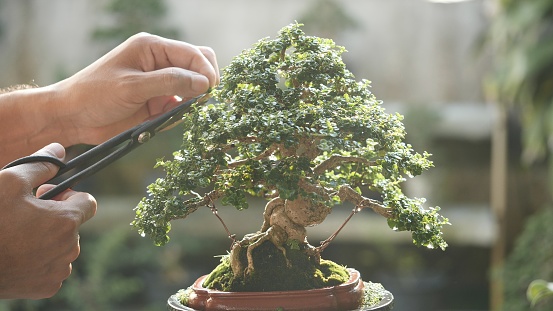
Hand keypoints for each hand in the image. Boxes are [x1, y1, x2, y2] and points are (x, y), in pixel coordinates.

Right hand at [0, 143, 96, 298]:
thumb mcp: (10, 182)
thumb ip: (40, 165)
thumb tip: (60, 150)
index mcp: (66, 222)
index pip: (88, 203)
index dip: (70, 195)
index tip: (49, 195)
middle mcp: (69, 248)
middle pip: (72, 225)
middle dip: (55, 216)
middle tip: (27, 213)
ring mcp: (58, 270)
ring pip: (63, 247)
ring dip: (48, 238)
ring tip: (19, 234)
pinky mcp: (46, 287)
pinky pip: (52, 268)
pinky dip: (41, 260)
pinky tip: (18, 253)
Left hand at [53, 33, 219, 144]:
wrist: (73, 117)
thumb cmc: (95, 94)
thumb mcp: (133, 86)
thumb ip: (170, 82)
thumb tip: (204, 84)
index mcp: (152, 48)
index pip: (192, 54)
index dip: (206, 71)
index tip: (209, 91)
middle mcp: (159, 63)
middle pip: (198, 67)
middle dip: (205, 83)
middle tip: (201, 102)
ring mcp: (160, 83)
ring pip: (193, 89)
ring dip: (192, 102)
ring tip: (178, 113)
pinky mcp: (158, 103)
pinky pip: (180, 108)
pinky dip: (179, 116)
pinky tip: (162, 121)